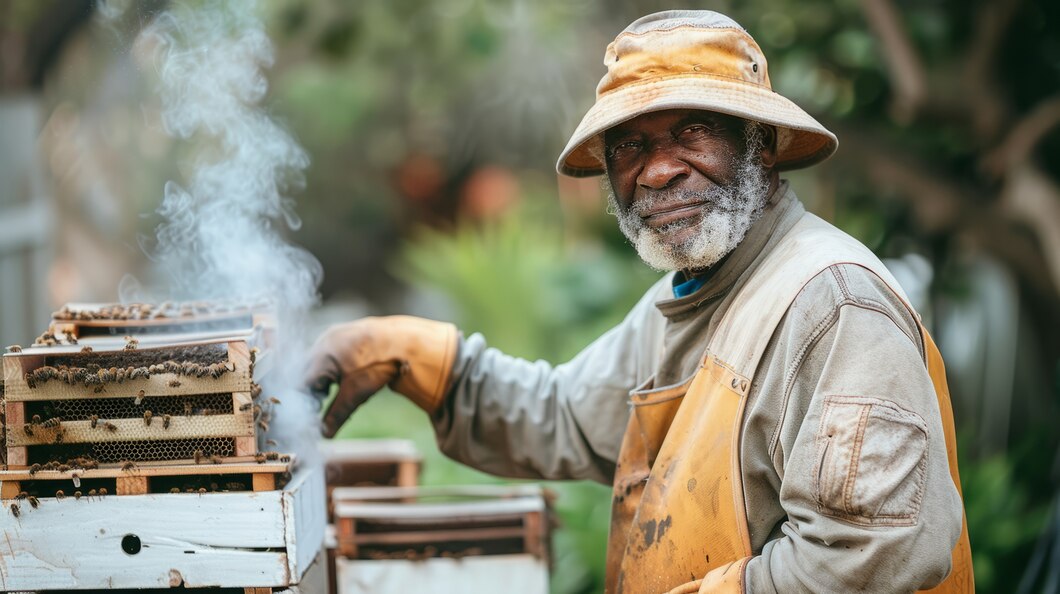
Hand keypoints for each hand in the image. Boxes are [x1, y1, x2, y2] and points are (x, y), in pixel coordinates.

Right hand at [304, 316, 458, 436]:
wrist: (406, 341)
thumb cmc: (378, 364)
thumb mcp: (356, 393)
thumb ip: (337, 414)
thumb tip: (324, 434)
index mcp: (319, 355)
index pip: (300, 384)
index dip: (305, 403)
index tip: (313, 417)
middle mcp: (322, 341)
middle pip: (307, 373)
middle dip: (314, 392)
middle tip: (324, 406)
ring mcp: (334, 335)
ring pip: (319, 364)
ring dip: (324, 381)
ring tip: (337, 391)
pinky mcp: (346, 334)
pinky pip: (330, 355)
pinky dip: (333, 370)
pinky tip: (347, 378)